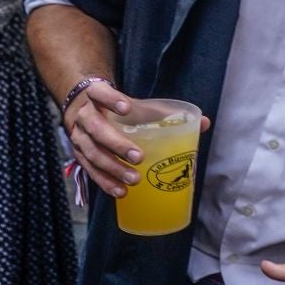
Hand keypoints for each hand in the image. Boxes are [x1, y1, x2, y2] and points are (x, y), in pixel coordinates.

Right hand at [63, 81, 210, 198]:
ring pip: (92, 153)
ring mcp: (79, 138)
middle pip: (97, 129)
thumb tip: (204, 123)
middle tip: (138, 157)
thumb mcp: (140, 106)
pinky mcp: (80, 156)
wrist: (88, 112)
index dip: (110, 99)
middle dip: (117, 144)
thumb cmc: (123, 111)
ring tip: (134, 179)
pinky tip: (121, 192)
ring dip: (113, 168)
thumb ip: (168, 114)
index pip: (99, 93)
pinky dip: (105, 182)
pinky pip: (91, 171)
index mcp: (97, 98)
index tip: (127, 107)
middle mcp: (84, 117)